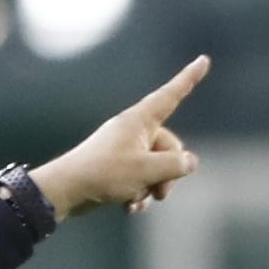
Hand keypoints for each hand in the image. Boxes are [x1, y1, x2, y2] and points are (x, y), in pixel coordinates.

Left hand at [29, 56, 209, 222]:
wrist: (65, 191)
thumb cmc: (104, 174)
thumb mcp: (146, 171)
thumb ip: (174, 165)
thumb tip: (190, 162)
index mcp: (140, 120)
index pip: (171, 95)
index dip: (189, 78)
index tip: (203, 60)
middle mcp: (133, 131)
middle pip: (169, 147)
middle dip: (168, 174)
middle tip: (160, 192)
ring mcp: (125, 149)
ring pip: (155, 168)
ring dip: (151, 188)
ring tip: (136, 200)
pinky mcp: (117, 168)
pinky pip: (139, 180)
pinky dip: (138, 194)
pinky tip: (129, 208)